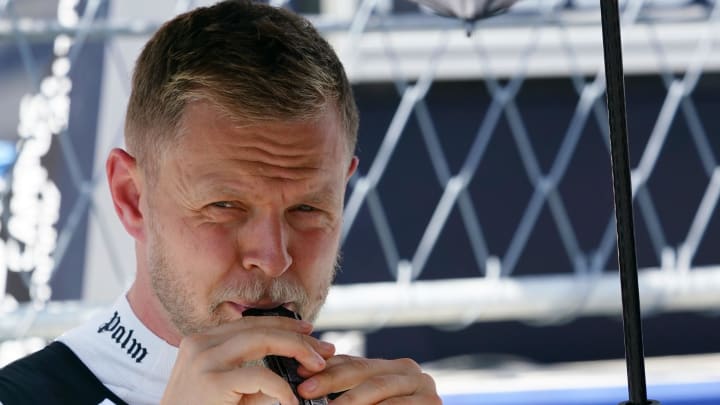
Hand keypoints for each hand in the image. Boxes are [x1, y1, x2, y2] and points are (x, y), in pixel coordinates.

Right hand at [161, 316, 335, 404]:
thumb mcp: (225, 390)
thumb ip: (252, 375)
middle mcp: (199, 343)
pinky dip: (283, 388)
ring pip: (262, 340)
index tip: (310, 335)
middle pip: (259, 327)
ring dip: (297, 350)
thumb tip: (294, 367)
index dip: (284, 326)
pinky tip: (292, 401)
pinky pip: (261, 376)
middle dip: (296, 335)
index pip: (250, 323)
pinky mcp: (212, 382)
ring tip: (317, 365)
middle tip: (324, 349)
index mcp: (201, 342)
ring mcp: (203, 360)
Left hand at [296, 355, 441, 403]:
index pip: (355, 363)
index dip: (326, 368)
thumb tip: (306, 379)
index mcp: (394, 368)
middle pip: (364, 372)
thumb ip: (347, 391)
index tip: (300, 376)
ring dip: (349, 400)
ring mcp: (424, 388)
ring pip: (378, 388)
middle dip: (331, 380)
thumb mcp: (367, 400)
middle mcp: (410, 372)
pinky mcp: (431, 403)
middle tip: (306, 390)